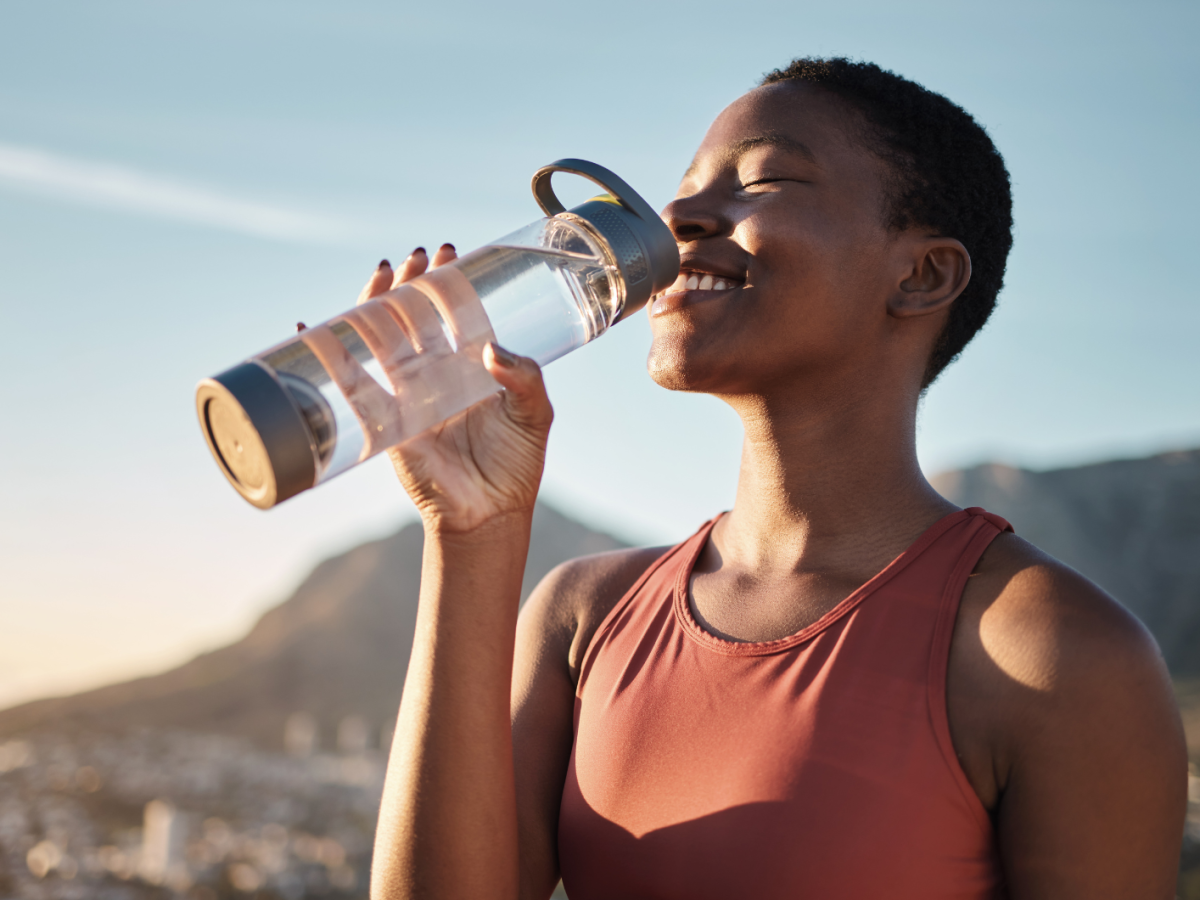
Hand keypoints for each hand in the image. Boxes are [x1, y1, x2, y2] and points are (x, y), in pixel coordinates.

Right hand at [357, 245, 553, 533]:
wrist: (490, 513)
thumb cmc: (516, 463)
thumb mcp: (535, 414)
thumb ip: (525, 379)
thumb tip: (491, 349)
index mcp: (471, 365)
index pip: (454, 312)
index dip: (449, 282)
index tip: (449, 254)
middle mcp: (437, 373)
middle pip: (414, 316)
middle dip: (411, 284)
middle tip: (414, 258)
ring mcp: (408, 393)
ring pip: (383, 339)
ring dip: (375, 305)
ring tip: (379, 275)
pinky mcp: (385, 420)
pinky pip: (352, 385)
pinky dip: (329, 357)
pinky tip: (312, 328)